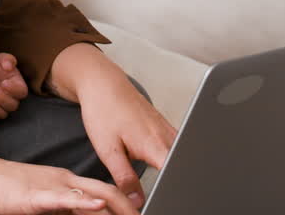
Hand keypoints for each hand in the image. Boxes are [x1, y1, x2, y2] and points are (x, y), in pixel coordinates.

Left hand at [0, 53, 29, 124]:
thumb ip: (7, 59)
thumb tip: (9, 66)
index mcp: (17, 84)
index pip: (22, 92)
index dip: (14, 90)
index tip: (4, 83)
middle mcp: (11, 97)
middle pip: (13, 106)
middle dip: (3, 99)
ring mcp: (0, 105)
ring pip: (3, 114)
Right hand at [0, 125, 138, 214]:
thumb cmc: (5, 188)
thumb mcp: (41, 198)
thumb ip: (65, 203)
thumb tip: (88, 210)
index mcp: (67, 181)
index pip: (105, 190)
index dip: (128, 202)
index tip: (143, 210)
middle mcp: (64, 181)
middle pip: (107, 191)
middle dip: (130, 206)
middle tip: (148, 213)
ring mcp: (50, 186)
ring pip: (89, 195)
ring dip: (114, 206)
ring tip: (134, 213)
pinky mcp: (34, 196)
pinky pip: (61, 198)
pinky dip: (81, 201)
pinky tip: (95, 203)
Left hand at [48, 44, 175, 210]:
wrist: (102, 83)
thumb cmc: (103, 111)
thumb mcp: (108, 150)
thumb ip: (124, 177)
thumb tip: (136, 201)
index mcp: (154, 145)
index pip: (176, 174)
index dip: (172, 189)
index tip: (163, 196)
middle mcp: (167, 136)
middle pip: (182, 167)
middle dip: (173, 182)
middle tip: (155, 186)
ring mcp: (168, 129)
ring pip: (180, 156)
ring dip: (174, 169)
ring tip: (156, 173)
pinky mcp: (165, 126)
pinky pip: (176, 146)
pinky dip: (171, 158)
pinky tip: (159, 161)